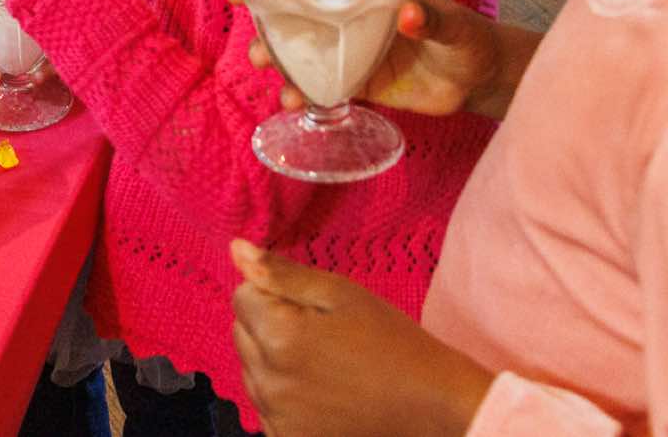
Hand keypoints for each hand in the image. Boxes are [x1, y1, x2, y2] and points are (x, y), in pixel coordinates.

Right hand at [231, 0, 503, 117]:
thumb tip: (409, 15)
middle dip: (266, 11)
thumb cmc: (469, 37)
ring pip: (300, 47)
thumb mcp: (454, 25)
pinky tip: (293, 101)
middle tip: (245, 15)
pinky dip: (301, 92)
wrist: (478, 82)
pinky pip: (319, 85)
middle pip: (298, 7)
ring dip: (276, 54)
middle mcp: (352, 12)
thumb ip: (432, 19)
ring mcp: (350, 47)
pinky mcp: (356, 81)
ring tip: (265, 64)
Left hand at [231, 241, 492, 436]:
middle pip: (241, 333)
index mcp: (278, 337)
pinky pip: (265, 407)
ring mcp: (276, 419)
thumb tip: (235, 249)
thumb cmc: (392, 343)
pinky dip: (283, 395)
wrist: (432, 408)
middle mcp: (268, 383)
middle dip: (268, 324)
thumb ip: (282, 273)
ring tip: (325, 362)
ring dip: (273, 360)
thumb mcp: (341, 294)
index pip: (242, 295)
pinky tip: (322, 392)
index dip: (274, 290)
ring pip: (251, 371)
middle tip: (321, 331)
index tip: (312, 305)